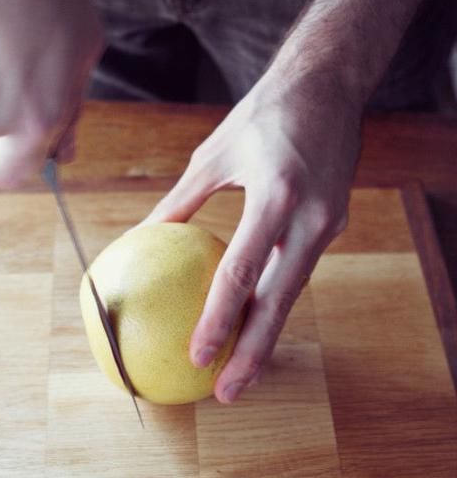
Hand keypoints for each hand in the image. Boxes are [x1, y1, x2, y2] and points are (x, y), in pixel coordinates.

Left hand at [143, 70, 362, 402]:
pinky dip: (276, 299)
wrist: (330, 84)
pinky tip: (253, 320)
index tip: (197, 355)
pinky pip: (298, 269)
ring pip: (293, 292)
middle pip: (280, 301)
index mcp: (277, 196)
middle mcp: (311, 217)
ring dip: (267, 333)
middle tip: (227, 393)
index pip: (243, 272)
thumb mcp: (213, 152)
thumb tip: (143, 237)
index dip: (219, 319)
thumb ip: (180, 200)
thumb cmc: (264, 113)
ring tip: (239, 372)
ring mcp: (328, 222)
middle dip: (254, 353)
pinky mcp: (333, 222)